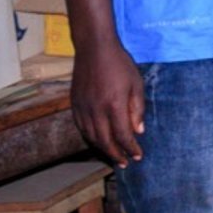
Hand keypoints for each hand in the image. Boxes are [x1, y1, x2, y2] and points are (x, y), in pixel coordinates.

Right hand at [71, 38, 145, 167]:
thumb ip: (137, 109)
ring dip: (103, 150)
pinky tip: (98, 142)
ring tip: (114, 157)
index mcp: (114, 105)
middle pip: (105, 141)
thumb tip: (138, 132)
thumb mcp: (136, 85)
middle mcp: (95, 110)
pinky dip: (90, 138)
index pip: (122, 135)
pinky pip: (81, 128)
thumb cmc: (120, 64)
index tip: (138, 156)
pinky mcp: (74, 105)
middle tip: (126, 163)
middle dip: (116, 154)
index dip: (131, 148)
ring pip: (91, 137)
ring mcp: (82, 108)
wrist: (94, 49)